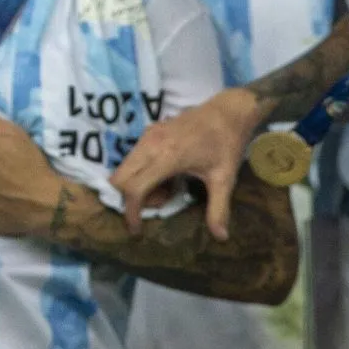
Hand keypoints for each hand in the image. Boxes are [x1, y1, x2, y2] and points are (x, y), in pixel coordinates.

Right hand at [109, 88, 262, 237]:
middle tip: (160, 203)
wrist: (228, 110)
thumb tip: (221, 237)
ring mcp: (147, 136)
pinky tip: (166, 177)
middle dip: (131, 198)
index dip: (131, 212)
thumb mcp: (225, 178)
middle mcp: (150, 144)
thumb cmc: (226, 144)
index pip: (134, 188)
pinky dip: (140, 174)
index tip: (137, 231)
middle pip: (119, 178)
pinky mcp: (149, 132)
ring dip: (137, 186)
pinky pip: (132, 158)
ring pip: (124, 168)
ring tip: (166, 191)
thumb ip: (218, 209)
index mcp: (167, 157)